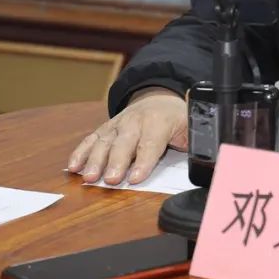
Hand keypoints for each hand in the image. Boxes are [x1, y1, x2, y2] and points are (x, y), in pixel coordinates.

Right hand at [67, 87, 186, 185]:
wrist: (159, 98)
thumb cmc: (175, 119)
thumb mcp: (190, 127)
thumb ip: (194, 143)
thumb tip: (205, 159)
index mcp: (160, 121)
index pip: (151, 143)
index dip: (144, 161)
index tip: (135, 178)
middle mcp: (136, 121)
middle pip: (125, 142)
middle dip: (117, 161)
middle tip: (111, 180)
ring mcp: (118, 123)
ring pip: (105, 141)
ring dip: (95, 160)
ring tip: (89, 177)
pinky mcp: (105, 128)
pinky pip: (91, 139)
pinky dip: (80, 152)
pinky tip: (73, 167)